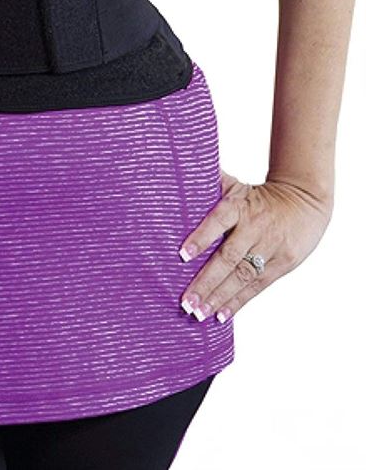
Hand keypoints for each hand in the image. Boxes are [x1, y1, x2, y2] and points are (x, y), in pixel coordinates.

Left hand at [177, 169, 332, 322]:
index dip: (200, 238)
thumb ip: (209, 183)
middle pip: (228, 258)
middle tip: (186, 301)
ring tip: (199, 313)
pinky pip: (257, 286)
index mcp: (239, 207)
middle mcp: (254, 228)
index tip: (182, 255)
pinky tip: (221, 315)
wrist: (305, 202)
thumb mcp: (236, 185)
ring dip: (219, 297)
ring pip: (242, 276)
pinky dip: (238, 301)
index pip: (218, 222)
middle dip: (206, 281)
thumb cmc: (258, 195)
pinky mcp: (282, 264)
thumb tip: (179, 170)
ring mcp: (270, 248)